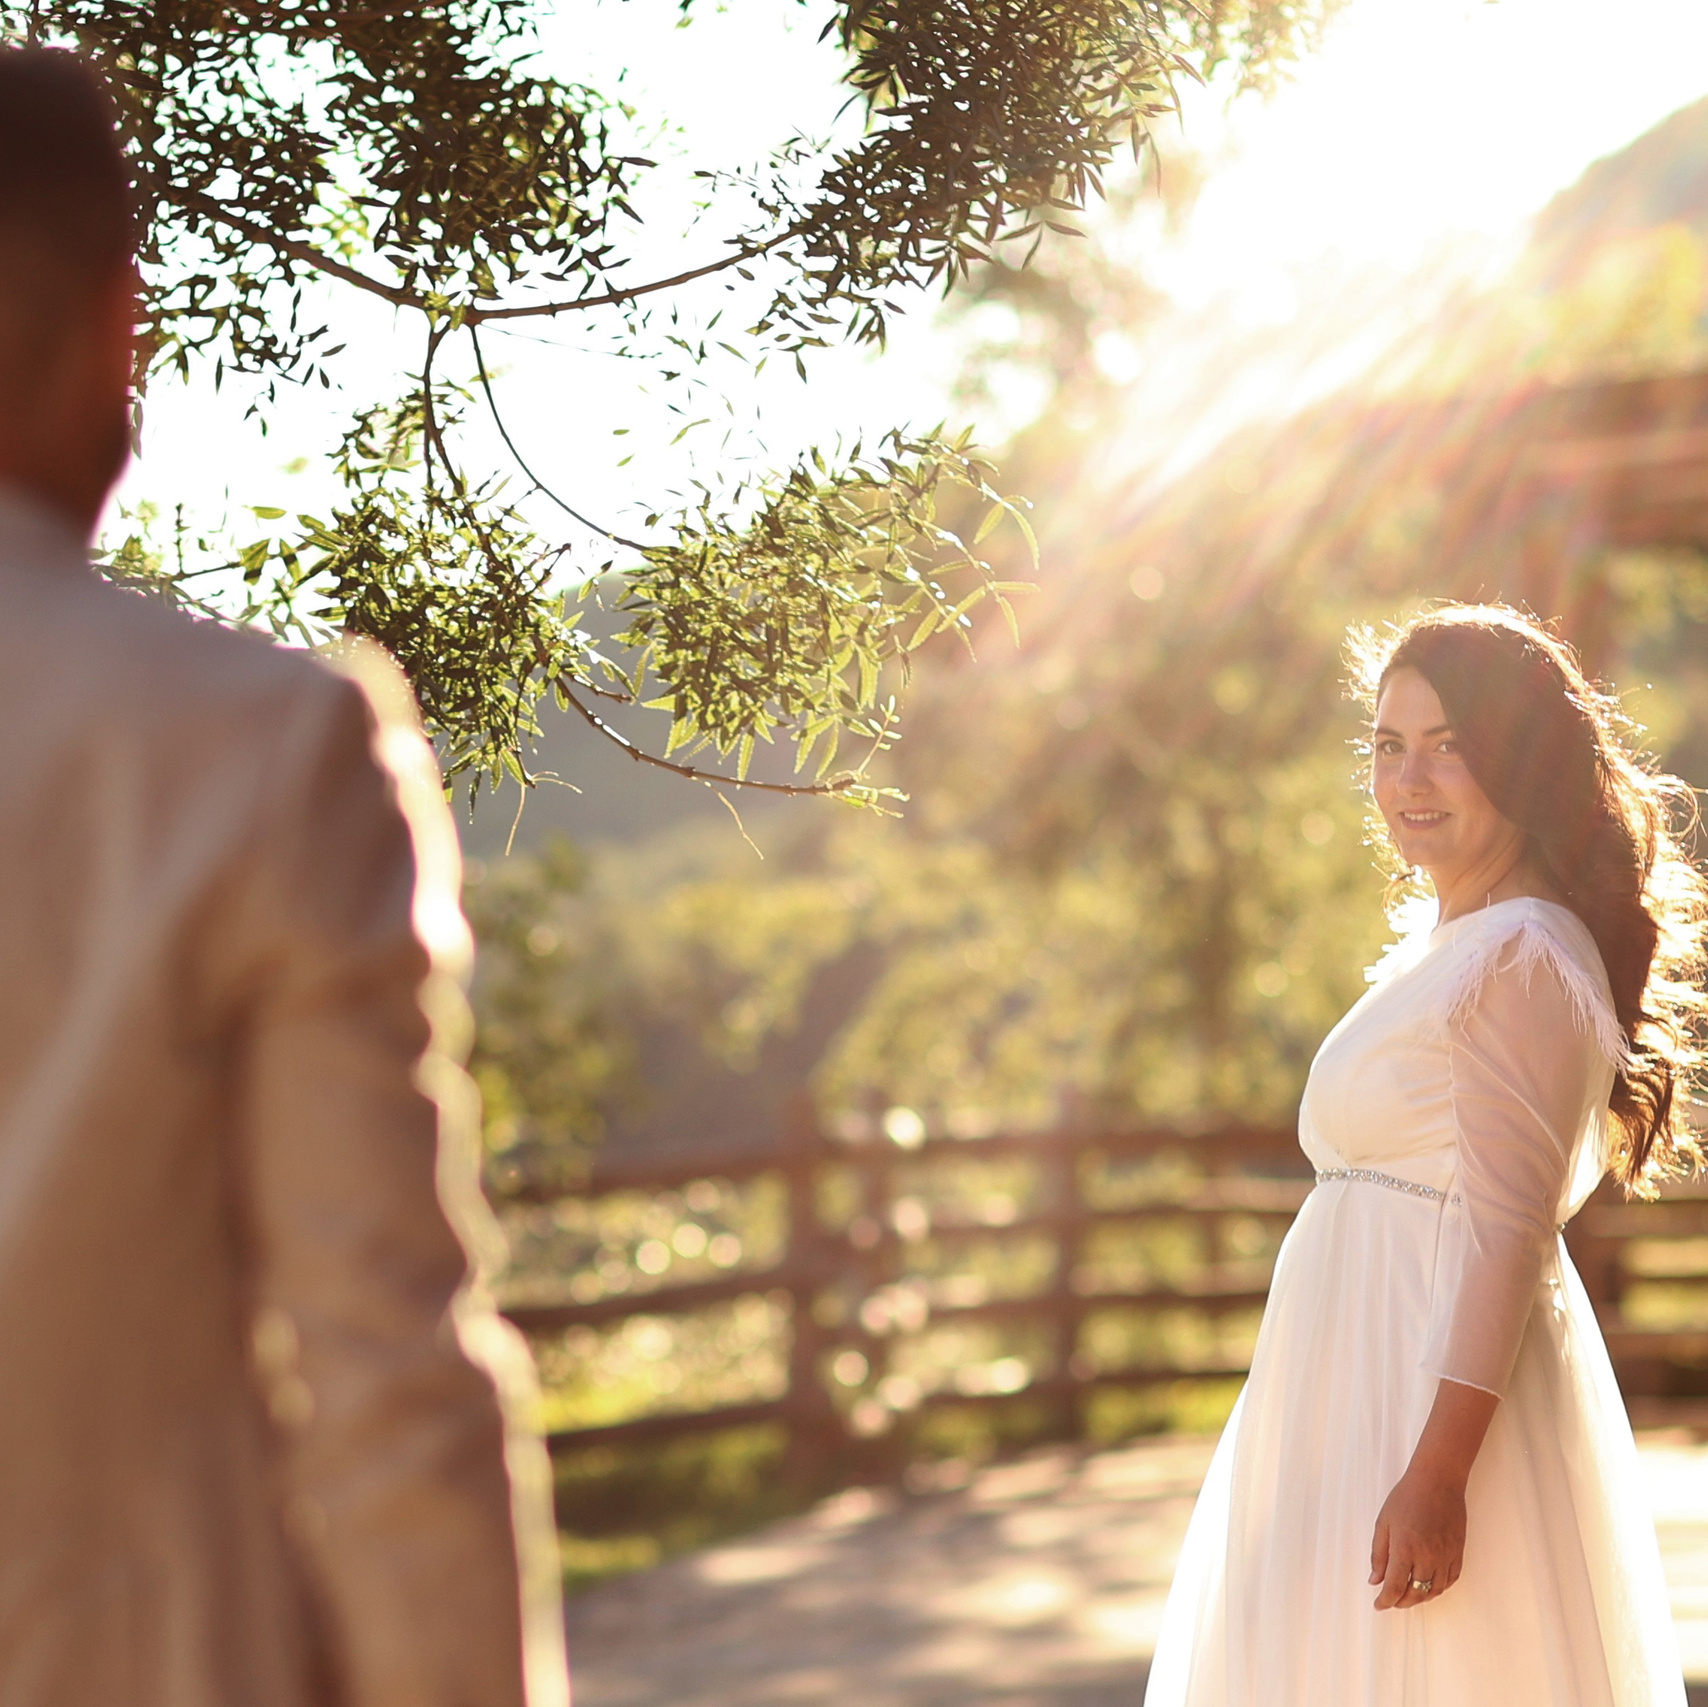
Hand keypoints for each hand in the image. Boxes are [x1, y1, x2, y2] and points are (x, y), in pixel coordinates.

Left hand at [1368, 1466, 1465, 1609]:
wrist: (1437, 1482)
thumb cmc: (1406, 1498)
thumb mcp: (1383, 1522)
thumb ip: (1378, 1554)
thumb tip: (1375, 1580)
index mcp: (1405, 1549)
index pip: (1395, 1587)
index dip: (1385, 1601)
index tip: (1379, 1605)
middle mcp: (1427, 1557)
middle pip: (1416, 1594)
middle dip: (1402, 1602)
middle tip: (1392, 1601)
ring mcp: (1445, 1556)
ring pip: (1435, 1591)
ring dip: (1421, 1598)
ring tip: (1409, 1595)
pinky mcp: (1458, 1553)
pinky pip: (1450, 1580)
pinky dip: (1438, 1588)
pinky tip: (1429, 1586)